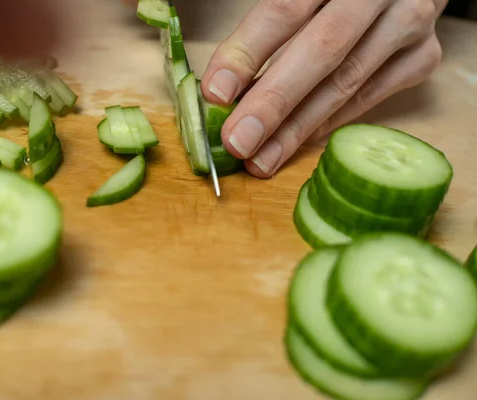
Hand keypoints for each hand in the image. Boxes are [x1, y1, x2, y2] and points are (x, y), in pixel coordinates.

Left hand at [200, 0, 447, 178]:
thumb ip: (267, 27)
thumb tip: (222, 88)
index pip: (284, 10)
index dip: (247, 53)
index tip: (215, 93)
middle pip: (322, 51)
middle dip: (273, 102)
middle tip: (237, 141)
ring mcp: (408, 22)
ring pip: (347, 83)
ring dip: (297, 128)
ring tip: (260, 159)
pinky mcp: (422, 55)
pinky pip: (369, 98)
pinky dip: (328, 124)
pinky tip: (295, 145)